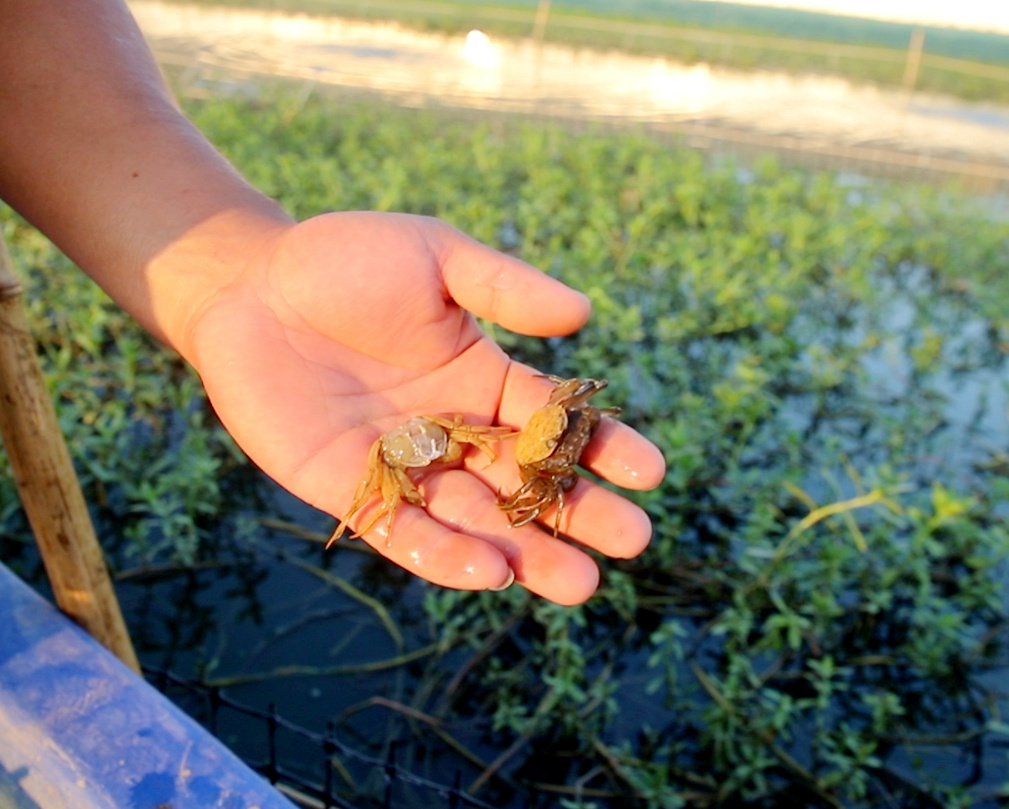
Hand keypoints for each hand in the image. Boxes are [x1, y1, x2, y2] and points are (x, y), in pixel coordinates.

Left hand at [183, 211, 665, 604]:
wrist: (250, 287)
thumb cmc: (344, 260)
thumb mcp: (434, 256)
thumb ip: (504, 286)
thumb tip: (583, 313)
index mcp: (482, 379)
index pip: (554, 422)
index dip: (602, 446)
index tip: (650, 472)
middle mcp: (453, 431)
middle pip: (525, 484)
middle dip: (577, 514)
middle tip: (631, 542)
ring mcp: (405, 465)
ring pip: (476, 520)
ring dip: (526, 553)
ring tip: (579, 583)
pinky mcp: (352, 489)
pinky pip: (405, 532)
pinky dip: (446, 555)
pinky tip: (492, 573)